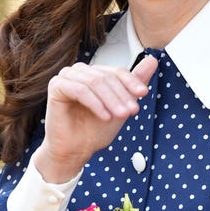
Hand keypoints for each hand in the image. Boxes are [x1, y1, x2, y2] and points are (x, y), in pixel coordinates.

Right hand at [34, 55, 157, 181]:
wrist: (75, 151)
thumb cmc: (95, 130)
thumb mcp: (121, 106)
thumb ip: (134, 83)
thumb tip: (153, 60)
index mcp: (94, 73)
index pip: (117, 71)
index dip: (131, 82)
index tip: (144, 94)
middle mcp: (80, 71)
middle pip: (106, 77)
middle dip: (122, 95)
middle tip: (131, 112)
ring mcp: (66, 77)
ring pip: (94, 82)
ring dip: (110, 100)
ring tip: (120, 116)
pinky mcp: (56, 86)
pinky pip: (80, 90)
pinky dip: (95, 103)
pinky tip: (105, 117)